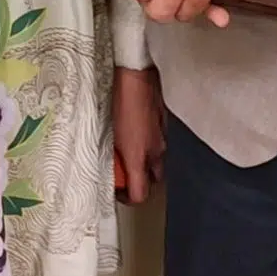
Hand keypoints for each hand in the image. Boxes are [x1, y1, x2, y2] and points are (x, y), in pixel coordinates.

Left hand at [113, 64, 163, 202]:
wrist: (138, 75)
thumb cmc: (121, 102)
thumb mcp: (110, 133)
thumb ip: (115, 156)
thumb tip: (113, 169)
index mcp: (139, 157)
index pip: (140, 195)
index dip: (128, 199)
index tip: (118, 191)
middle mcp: (155, 152)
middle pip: (153, 181)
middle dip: (140, 181)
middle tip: (124, 172)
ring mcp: (163, 139)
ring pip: (157, 163)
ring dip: (145, 164)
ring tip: (128, 152)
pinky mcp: (166, 126)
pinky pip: (160, 145)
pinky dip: (150, 147)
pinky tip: (137, 134)